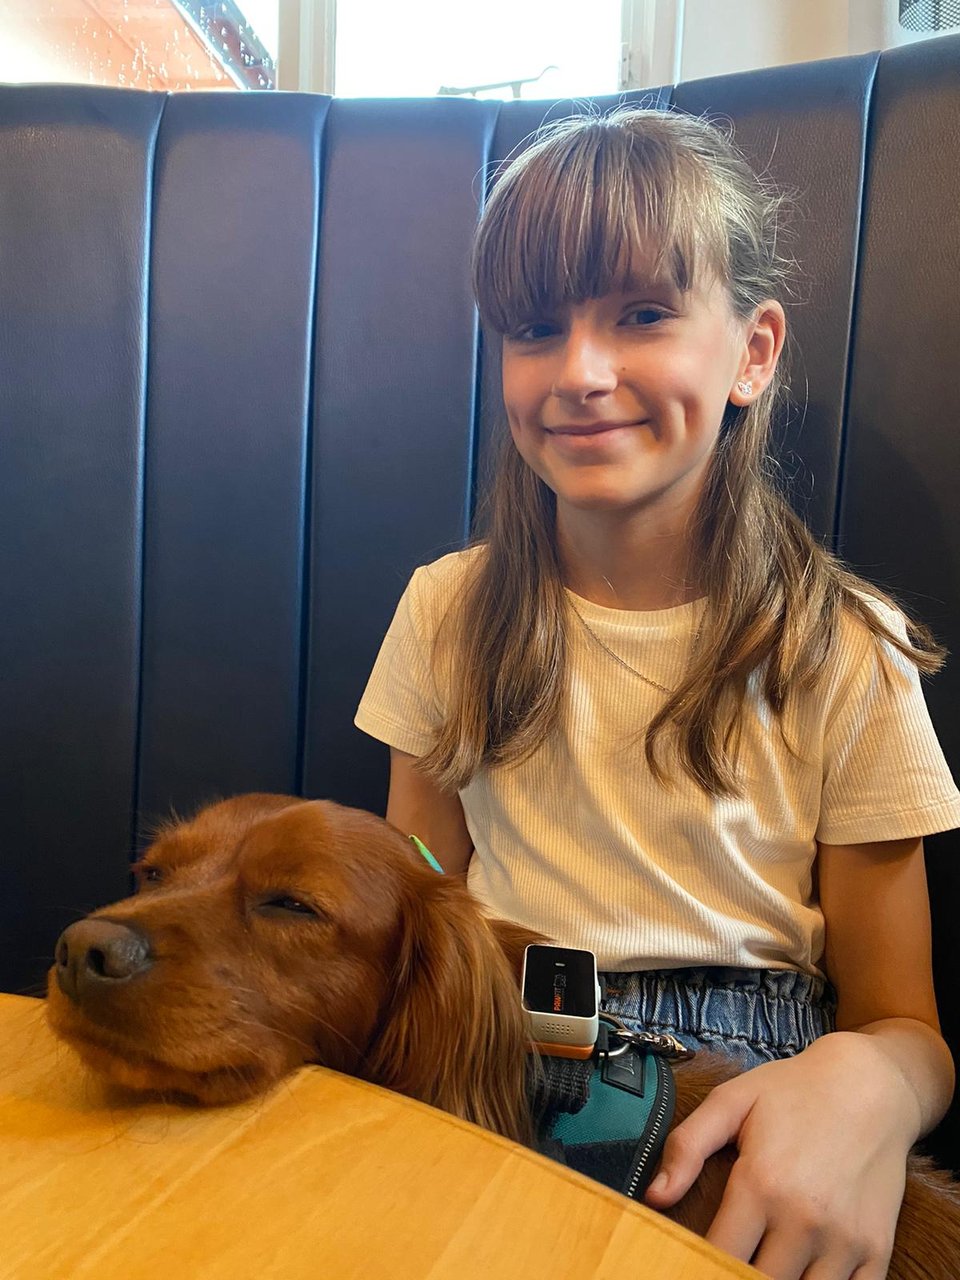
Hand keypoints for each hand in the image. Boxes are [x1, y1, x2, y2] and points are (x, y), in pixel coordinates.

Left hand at [645, 1033, 919, 1278]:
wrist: (870, 1084)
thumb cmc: (794, 1091)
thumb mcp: (731, 1101)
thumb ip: (687, 1147)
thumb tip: (653, 1198)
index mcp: (761, 1185)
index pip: (719, 1258)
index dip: (698, 1266)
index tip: (689, 1261)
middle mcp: (804, 1220)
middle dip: (736, 1276)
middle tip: (729, 1257)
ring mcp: (845, 1239)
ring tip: (762, 1261)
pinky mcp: (876, 1249)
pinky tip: (803, 1271)